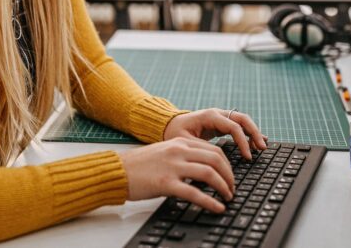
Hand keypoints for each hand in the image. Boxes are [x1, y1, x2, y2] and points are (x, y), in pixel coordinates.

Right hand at [119, 137, 233, 212]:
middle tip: (232, 188)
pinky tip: (217, 207)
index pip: (213, 149)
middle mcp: (178, 151)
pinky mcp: (166, 183)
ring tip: (228, 197)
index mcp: (180, 142)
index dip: (227, 164)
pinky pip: (194, 193)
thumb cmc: (140, 164)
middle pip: (216, 159)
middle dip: (229, 175)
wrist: (118, 170)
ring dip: (223, 186)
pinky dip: (210, 201)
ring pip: (209, 173)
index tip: (230, 176)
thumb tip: (204, 167)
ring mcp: (173, 166)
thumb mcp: (165, 152)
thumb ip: (183, 155)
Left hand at [163, 108, 267, 159]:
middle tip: (262, 148)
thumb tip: (214, 159)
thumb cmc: (175, 132)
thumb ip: (200, 148)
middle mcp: (218, 114)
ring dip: (253, 132)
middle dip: (254, 133)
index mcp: (210, 116)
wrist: (169, 124)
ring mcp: (221, 117)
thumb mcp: (184, 141)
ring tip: (262, 147)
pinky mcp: (221, 123)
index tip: (247, 156)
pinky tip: (256, 143)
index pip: (233, 126)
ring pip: (243, 121)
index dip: (242, 141)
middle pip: (242, 119)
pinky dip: (248, 133)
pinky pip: (239, 126)